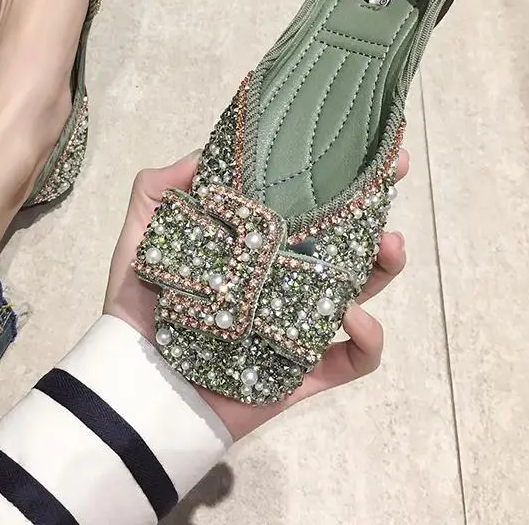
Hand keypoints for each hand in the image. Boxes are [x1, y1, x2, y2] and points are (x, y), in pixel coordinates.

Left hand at [103, 149, 408, 440]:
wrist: (137, 382)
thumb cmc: (140, 306)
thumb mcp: (141, 237)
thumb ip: (158, 189)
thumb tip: (203, 151)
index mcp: (255, 245)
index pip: (302, 206)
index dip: (332, 177)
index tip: (362, 145)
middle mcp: (283, 277)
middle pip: (343, 241)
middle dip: (376, 209)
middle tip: (391, 179)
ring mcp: (297, 321)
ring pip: (360, 291)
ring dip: (384, 267)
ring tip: (389, 246)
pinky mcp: (303, 369)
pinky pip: (354, 359)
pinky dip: (368, 341)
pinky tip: (354, 319)